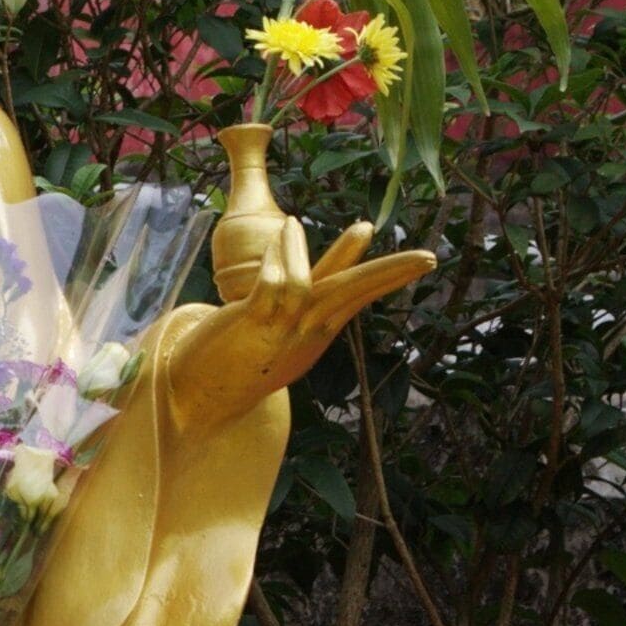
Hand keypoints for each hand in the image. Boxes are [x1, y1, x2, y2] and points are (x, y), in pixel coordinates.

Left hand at [166, 206, 435, 435]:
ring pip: (315, 288)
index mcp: (317, 331)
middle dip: (391, 274)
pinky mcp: (250, 324)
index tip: (426, 259)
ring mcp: (280, 328)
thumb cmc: (239, 360)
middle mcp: (305, 330)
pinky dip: (282, 257)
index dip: (391, 276)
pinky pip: (273, 286)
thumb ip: (299, 304)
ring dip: (327, 255)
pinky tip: (288, 230)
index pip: (360, 296)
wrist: (197, 398)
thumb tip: (316, 283)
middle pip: (354, 294)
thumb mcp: (283, 333)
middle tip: (427, 258)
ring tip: (343, 227)